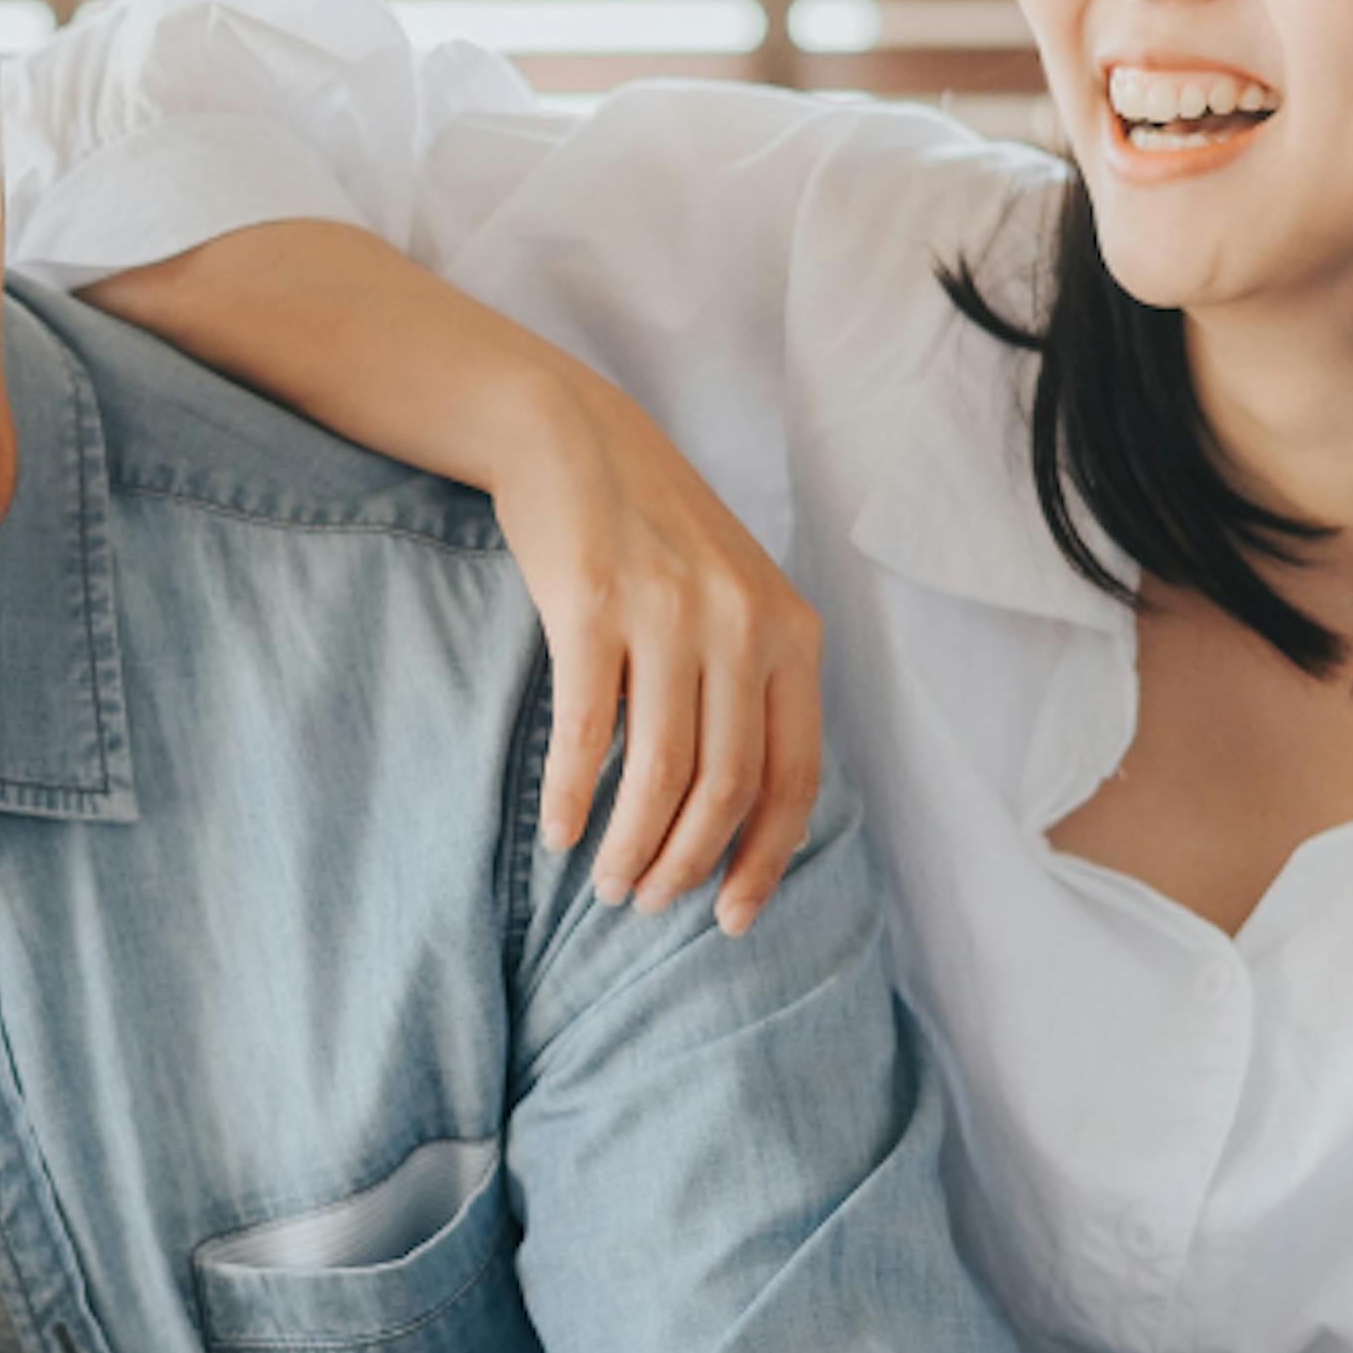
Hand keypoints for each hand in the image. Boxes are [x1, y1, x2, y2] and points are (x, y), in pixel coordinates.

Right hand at [491, 369, 827, 934]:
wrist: (571, 434)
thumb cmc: (653, 531)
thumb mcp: (736, 595)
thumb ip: (757, 682)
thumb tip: (752, 814)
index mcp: (792, 630)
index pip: (795, 777)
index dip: (764, 861)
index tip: (731, 918)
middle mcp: (742, 622)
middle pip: (726, 788)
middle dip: (686, 866)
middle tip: (645, 903)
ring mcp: (668, 613)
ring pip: (660, 775)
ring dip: (629, 848)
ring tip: (604, 884)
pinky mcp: (591, 606)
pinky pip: (585, 733)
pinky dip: (570, 797)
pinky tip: (557, 831)